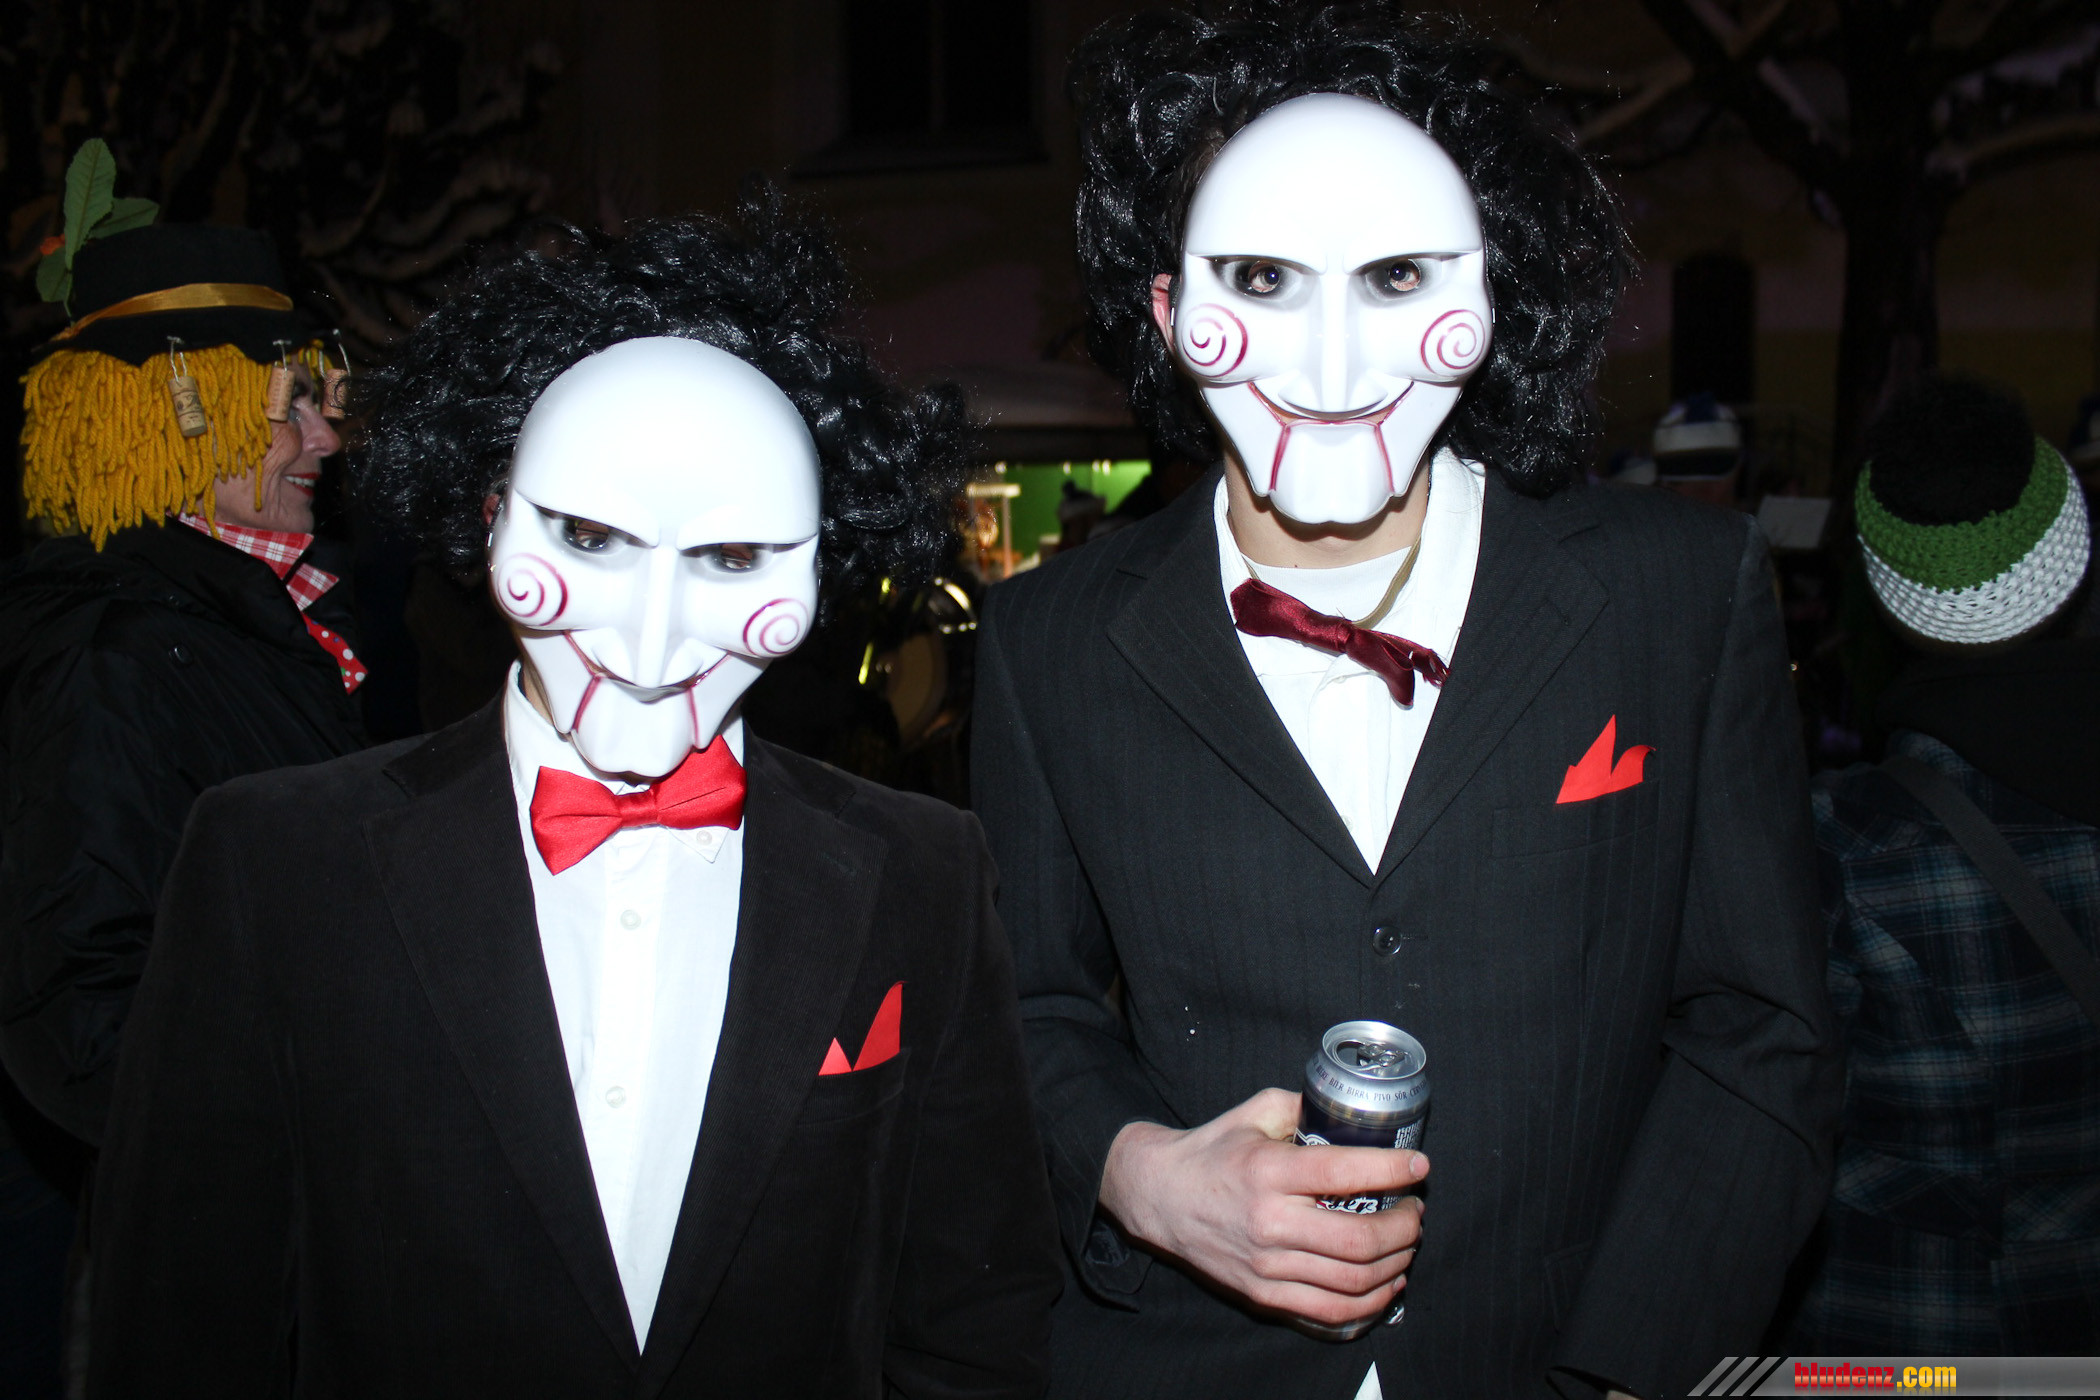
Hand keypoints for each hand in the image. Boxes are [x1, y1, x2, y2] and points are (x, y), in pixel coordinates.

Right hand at [1099, 1087, 1428, 1326]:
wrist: (1158, 1196)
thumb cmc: (1210, 1151)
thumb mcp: (1253, 1112)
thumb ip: (1302, 1107)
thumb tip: (1352, 1108)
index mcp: (1268, 1171)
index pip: (1345, 1173)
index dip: (1393, 1169)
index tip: (1418, 1165)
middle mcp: (1269, 1222)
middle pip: (1359, 1240)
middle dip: (1404, 1227)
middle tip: (1415, 1210)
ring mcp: (1266, 1265)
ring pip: (1352, 1280)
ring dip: (1395, 1264)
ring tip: (1406, 1243)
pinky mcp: (1262, 1294)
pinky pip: (1330, 1311)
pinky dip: (1370, 1303)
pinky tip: (1386, 1283)